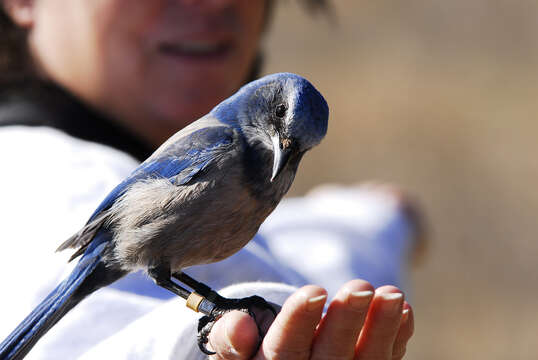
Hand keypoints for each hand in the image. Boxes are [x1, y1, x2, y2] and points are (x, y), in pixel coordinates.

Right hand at [207, 279, 413, 359]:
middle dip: (346, 322)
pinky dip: (396, 340)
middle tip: (361, 287)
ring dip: (381, 329)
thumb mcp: (233, 345)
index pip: (283, 352)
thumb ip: (229, 336)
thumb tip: (241, 327)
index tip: (314, 291)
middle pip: (329, 359)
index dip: (298, 323)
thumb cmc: (253, 351)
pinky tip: (404, 313)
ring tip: (392, 294)